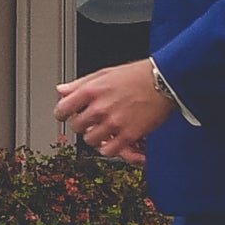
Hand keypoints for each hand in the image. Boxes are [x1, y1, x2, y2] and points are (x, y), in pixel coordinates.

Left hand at [53, 58, 178, 162]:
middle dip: (82, 124)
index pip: (63, 109)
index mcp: (91, 91)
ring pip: (89, 140)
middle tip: (90, 121)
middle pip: (76, 126)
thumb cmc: (136, 76)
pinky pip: (107, 151)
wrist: (164, 82)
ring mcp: (113, 123)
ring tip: (103, 129)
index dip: (62, 114)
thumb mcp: (104, 74)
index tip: (66, 115)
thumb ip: (80, 84)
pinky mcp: (128, 135)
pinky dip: (108, 148)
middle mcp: (100, 107)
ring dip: (94, 137)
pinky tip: (112, 140)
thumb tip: (61, 91)